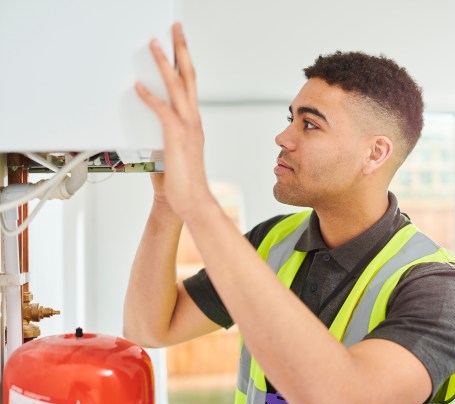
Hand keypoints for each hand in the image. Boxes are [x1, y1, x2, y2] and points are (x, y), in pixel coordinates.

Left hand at [135, 23, 213, 220]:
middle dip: (181, 50)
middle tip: (176, 30)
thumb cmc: (181, 181)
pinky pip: (162, 111)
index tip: (180, 44)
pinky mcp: (176, 136)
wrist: (191, 199)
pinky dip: (150, 97)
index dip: (185, 62)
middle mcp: (194, 120)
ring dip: (165, 63)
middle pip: (189, 76)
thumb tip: (148, 123)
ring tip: (156, 44)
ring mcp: (187, 127)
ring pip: (177, 86)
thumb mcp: (171, 151)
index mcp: (194, 122)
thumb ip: (163, 133)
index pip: (190, 85)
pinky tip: (138, 86)